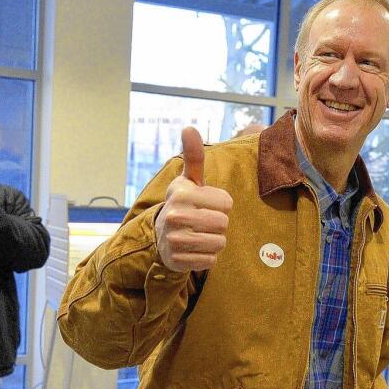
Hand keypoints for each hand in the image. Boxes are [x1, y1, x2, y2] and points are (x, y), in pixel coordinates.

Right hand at [154, 127, 232, 271]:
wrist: (161, 236)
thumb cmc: (185, 204)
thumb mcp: (189, 180)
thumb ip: (194, 156)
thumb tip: (189, 127)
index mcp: (181, 194)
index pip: (226, 203)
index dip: (222, 205)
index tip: (207, 205)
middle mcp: (174, 216)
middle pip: (223, 223)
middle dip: (219, 224)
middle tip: (204, 222)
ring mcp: (173, 240)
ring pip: (219, 243)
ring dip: (215, 241)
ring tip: (201, 235)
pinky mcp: (177, 261)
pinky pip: (210, 260)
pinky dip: (207, 257)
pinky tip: (195, 250)